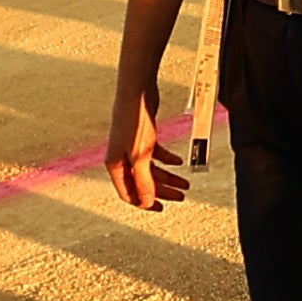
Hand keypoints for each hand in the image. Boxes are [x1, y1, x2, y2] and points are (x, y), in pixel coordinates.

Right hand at [106, 75, 187, 212]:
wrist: (137, 91)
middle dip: (162, 191)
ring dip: (169, 177)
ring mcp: (132, 146)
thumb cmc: (134, 121)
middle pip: (143, 182)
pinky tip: (179, 162)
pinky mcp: (143, 136)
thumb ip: (144, 180)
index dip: (145, 202)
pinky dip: (168, 159)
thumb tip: (145, 202)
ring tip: (185, 183)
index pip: (128, 193)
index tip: (160, 208)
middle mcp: (122, 157)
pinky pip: (155, 154)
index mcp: (116, 165)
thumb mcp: (141, 156)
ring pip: (151, 169)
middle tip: (181, 197)